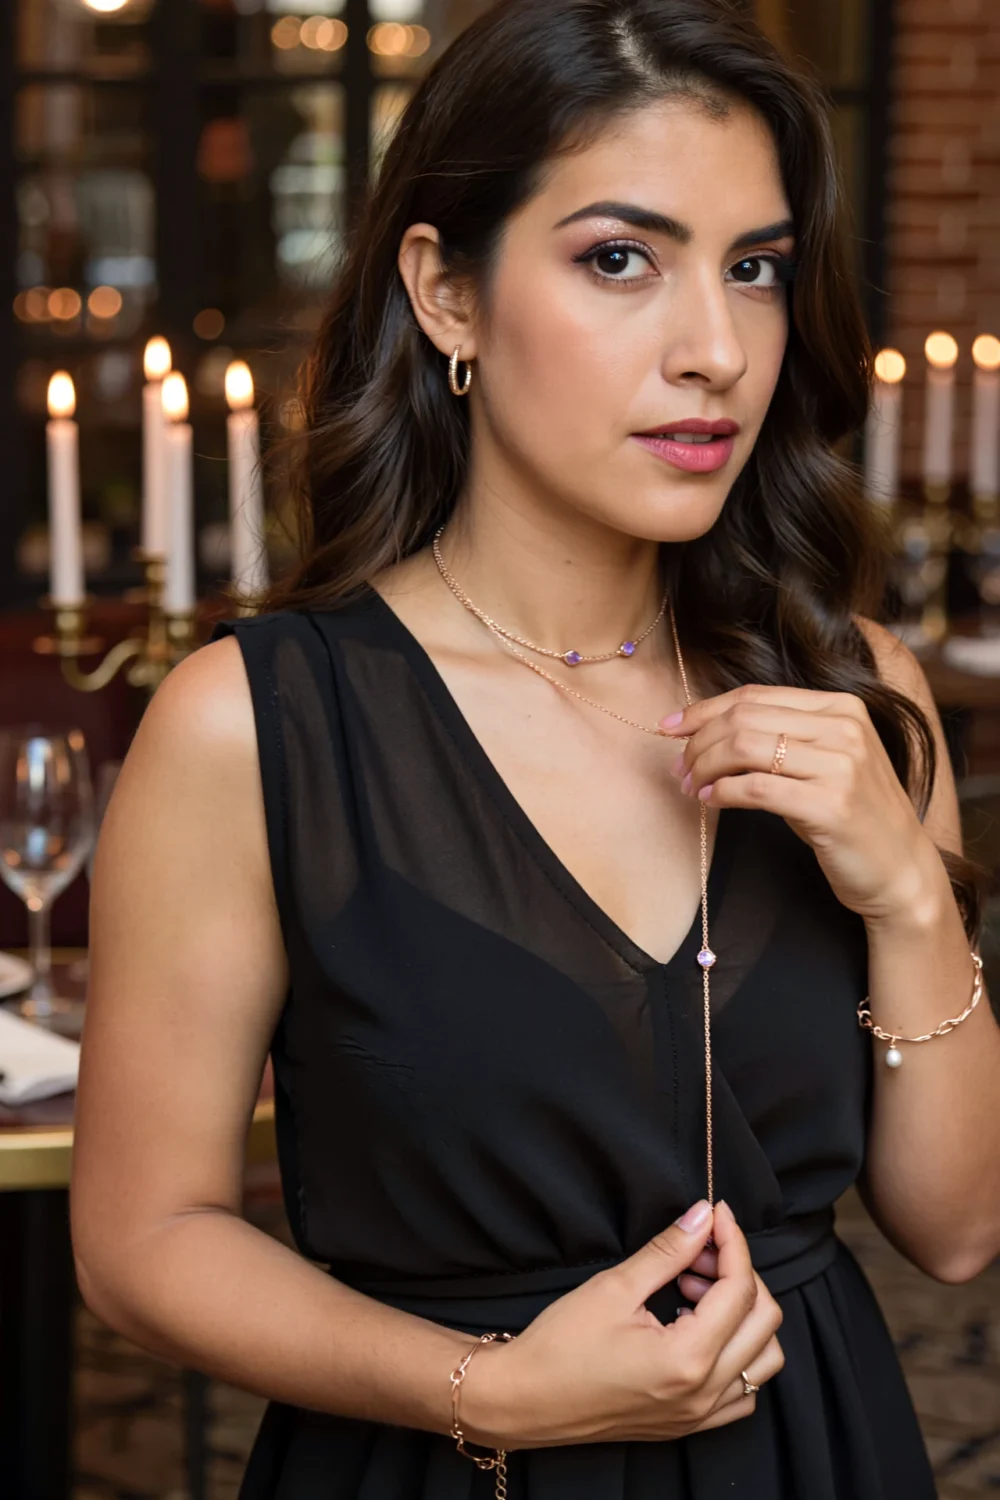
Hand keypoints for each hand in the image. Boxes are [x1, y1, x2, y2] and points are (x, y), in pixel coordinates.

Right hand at [458, 1199, 783, 1449]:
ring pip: (762, 1359)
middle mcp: (703, 1393)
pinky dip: (737, 1353)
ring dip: (742, 1315)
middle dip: (740, 1273)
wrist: (524, 1400)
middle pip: (764, 1322)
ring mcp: (698, 1415)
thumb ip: (668, 1250)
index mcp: (686, 1359)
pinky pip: (743, 1390)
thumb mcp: (614, 1287)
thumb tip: (703, 1216)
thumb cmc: (559, 1346)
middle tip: (700, 1250)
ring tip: (695, 1290)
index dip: (733, 1242)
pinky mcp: (688, 1424)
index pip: (739, 1290)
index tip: (717, 1215)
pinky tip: (698, 1328)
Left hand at [661, 683, 934, 923]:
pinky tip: (712, 802)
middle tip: (679, 769)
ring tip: (693, 787)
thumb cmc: (851, 816)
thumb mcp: (822, 763)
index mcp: (841, 708)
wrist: (901, 869)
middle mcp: (844, 728)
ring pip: (744, 749)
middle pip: (744, 719)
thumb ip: (780, 737)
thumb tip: (706, 731)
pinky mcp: (830, 805)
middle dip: (699, 742)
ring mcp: (841, 765)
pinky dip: (724, 794)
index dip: (704, 709)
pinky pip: (756, 788)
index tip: (670, 726)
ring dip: (706, 767)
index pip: (755, 696)